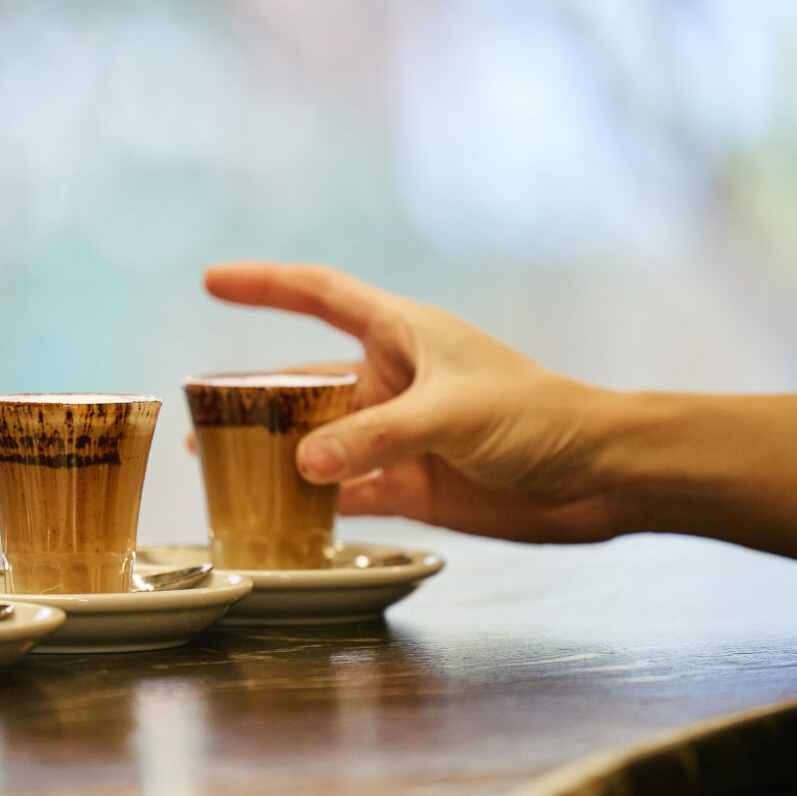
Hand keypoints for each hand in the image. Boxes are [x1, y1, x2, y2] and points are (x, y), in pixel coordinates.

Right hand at [202, 261, 619, 543]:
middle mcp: (390, 380)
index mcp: (401, 334)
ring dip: (270, 452)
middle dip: (250, 392)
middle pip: (303, 380)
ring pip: (316, 440)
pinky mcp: (411, 484)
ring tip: (216, 464)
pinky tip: (274, 515)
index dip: (263, 285)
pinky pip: (345, 492)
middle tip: (196, 411)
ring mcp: (397, 435)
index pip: (318, 295)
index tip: (211, 281)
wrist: (600, 477)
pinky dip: (311, 504)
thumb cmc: (538, 416)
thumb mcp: (452, 413)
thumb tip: (302, 465)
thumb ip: (376, 437)